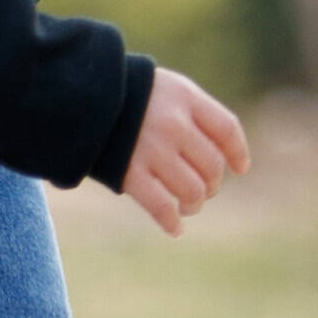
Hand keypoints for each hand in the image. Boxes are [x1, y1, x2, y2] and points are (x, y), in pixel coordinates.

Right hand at [120, 70, 251, 237]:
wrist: (77, 97)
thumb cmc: (125, 94)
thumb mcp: (164, 88)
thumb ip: (193, 113)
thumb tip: (226, 158)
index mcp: (184, 97)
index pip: (226, 129)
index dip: (237, 152)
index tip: (240, 169)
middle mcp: (172, 123)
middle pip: (211, 165)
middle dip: (211, 184)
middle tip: (203, 190)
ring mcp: (150, 149)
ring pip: (192, 190)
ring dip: (194, 204)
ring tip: (188, 206)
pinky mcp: (129, 172)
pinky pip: (160, 207)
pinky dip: (171, 222)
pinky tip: (175, 229)